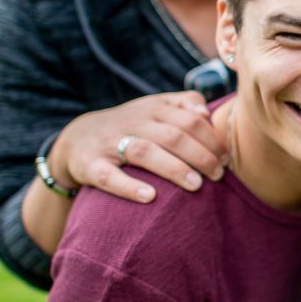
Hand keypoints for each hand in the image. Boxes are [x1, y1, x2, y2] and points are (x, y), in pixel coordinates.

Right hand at [49, 91, 227, 202]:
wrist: (74, 139)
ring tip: (196, 185)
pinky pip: (109, 176)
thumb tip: (206, 112)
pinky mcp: (89, 165)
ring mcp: (110, 143)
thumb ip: (182, 104)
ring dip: (174, 168)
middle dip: (200, 155)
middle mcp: (132, 123)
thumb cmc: (129, 127)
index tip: (226, 159)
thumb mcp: (153, 109)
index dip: (211, 139)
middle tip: (218, 175)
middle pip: (173, 135)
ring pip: (145, 151)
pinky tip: (151, 197)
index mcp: (152, 109)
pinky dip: (130, 187)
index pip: (189, 119)